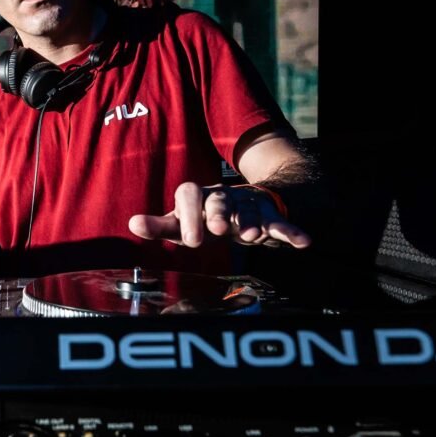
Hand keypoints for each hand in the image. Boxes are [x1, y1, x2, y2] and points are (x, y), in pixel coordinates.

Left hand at [128, 182, 310, 248]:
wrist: (243, 205)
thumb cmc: (205, 217)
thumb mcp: (183, 222)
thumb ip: (161, 225)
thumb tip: (131, 223)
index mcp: (198, 196)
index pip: (189, 193)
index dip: (188, 214)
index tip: (191, 240)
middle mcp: (222, 196)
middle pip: (219, 198)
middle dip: (219, 213)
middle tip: (218, 230)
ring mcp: (247, 204)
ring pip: (249, 209)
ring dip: (251, 222)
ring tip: (252, 237)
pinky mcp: (269, 215)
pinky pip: (280, 222)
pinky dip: (291, 231)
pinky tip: (304, 242)